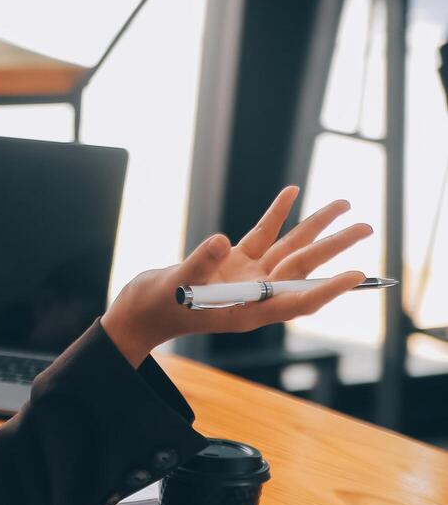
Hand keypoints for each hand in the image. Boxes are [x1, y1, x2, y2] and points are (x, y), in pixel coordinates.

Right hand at [100, 186, 372, 366]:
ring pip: (288, 249)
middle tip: (365, 228)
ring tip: (343, 205)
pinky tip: (291, 193)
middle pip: (301, 268)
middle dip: (333, 248)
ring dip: (315, 227)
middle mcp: (254, 294)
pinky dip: (276, 215)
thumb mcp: (173, 287)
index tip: (354, 275)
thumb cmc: (156, 307)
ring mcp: (245, 277)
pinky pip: (261, 235)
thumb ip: (198, 265)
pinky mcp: (232, 263)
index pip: (295, 301)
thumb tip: (221, 240)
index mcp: (247, 310)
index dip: (326, 290)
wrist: (139, 311)